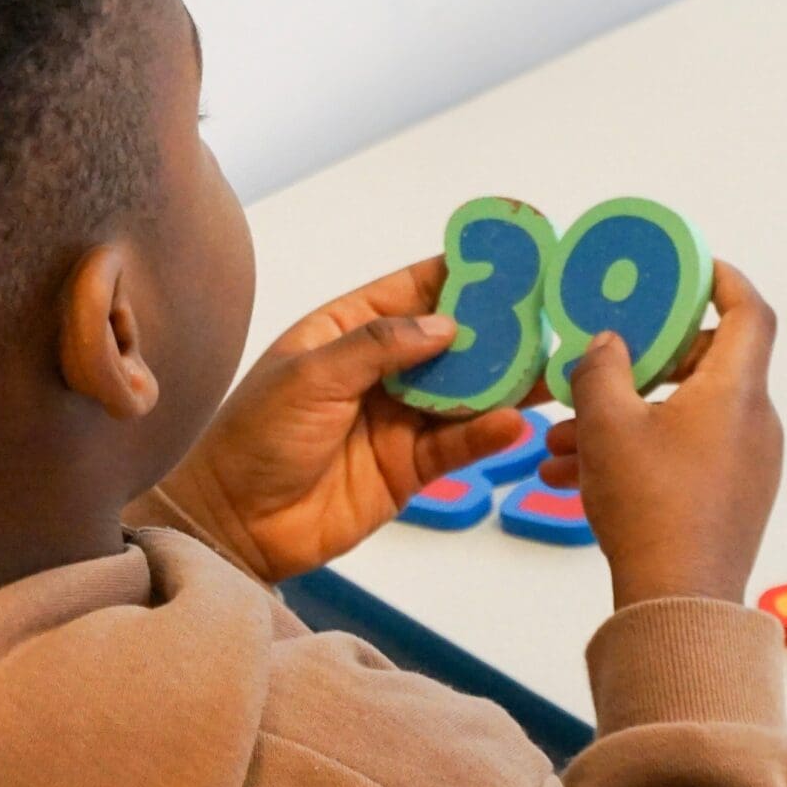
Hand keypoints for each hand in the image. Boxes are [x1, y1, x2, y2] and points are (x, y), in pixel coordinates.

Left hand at [159, 260, 530, 581]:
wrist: (236, 524)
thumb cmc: (255, 438)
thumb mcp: (310, 375)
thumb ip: (379, 346)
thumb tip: (446, 325)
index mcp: (346, 331)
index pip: (412, 292)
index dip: (460, 275)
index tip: (509, 262)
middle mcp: (380, 371)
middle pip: (450, 342)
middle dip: (497, 329)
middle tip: (548, 315)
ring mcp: (399, 419)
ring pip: (464, 393)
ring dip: (505, 382)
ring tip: (550, 369)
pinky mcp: (412, 467)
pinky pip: (458, 444)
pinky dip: (487, 433)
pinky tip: (515, 421)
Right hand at [537, 263, 783, 606]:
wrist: (679, 603)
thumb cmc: (649, 507)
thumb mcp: (607, 425)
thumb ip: (601, 368)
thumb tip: (609, 342)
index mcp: (737, 392)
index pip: (750, 311)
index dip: (723, 279)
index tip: (689, 268)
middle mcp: (755, 423)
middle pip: (709, 364)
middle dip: (645, 363)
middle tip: (601, 366)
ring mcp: (749, 466)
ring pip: (685, 417)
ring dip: (626, 418)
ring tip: (562, 441)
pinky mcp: (734, 501)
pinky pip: (688, 456)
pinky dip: (642, 453)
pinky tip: (577, 478)